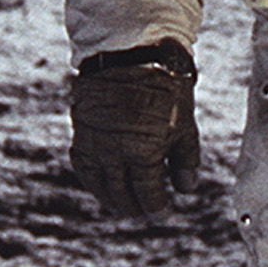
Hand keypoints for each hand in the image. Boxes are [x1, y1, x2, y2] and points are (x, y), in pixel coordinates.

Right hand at [69, 41, 199, 215]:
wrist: (130, 54)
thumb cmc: (165, 88)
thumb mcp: (185, 125)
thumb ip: (186, 160)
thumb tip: (185, 189)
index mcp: (143, 153)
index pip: (149, 195)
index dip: (156, 208)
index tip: (162, 213)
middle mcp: (115, 153)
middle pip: (122, 194)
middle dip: (134, 207)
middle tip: (142, 212)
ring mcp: (95, 144)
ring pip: (100, 184)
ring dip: (111, 198)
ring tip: (122, 204)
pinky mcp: (81, 133)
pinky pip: (84, 166)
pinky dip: (93, 179)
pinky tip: (102, 183)